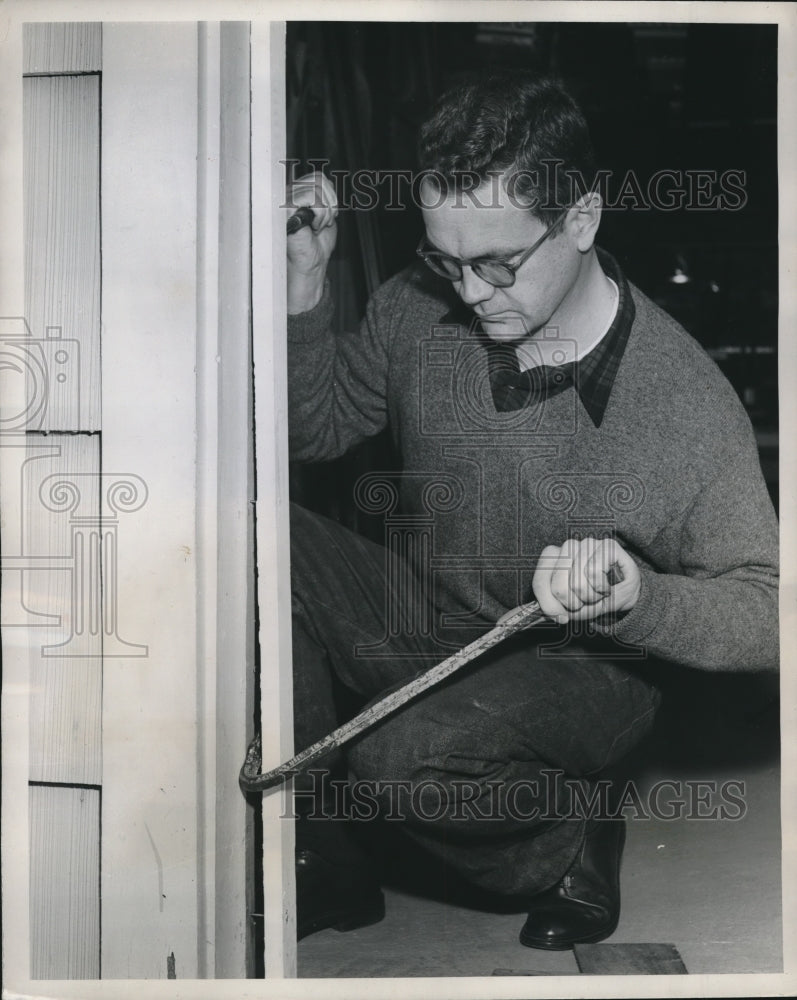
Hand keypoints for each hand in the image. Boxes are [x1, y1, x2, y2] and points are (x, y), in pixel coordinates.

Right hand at [287, 171, 337, 313]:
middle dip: (330, 205)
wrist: (310, 267)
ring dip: (325, 212)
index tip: (328, 216)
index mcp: (296, 194)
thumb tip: (330, 181)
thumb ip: (325, 196)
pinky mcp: (285, 209)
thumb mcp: (325, 215)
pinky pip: (311, 198)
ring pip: (317, 188)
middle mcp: (288, 194)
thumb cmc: (314, 246)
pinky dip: (320, 215)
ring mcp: (285, 200)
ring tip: (316, 227)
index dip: (331, 196)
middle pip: (320, 180)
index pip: (319, 177)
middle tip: (322, 224)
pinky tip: (311, 227)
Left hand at [532, 537, 640, 624]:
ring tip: (598, 595)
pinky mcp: (607, 545)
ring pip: (577, 581)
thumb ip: (558, 608)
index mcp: (555, 559)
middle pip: (557, 584)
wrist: (627, 595)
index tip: (559, 615)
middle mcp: (569, 547)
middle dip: (572, 603)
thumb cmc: (597, 597)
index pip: (540, 579)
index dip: (547, 602)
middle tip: (584, 602)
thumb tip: (553, 613)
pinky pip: (594, 573)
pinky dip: (601, 588)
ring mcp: (588, 544)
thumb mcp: (574, 608)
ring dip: (590, 597)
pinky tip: (607, 587)